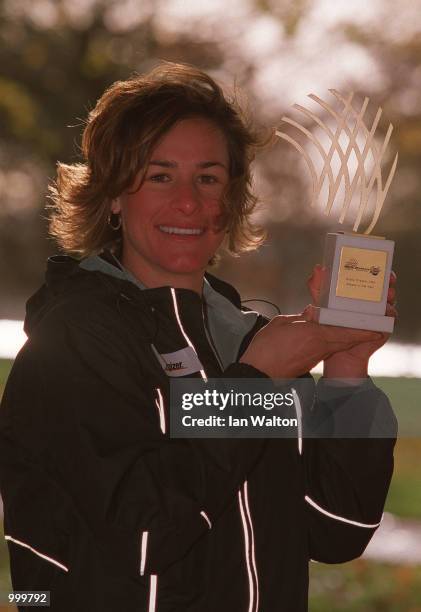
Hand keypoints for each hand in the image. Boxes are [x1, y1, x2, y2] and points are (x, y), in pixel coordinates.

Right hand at [239, 314, 382, 378]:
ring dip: (345, 337)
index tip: (375, 328)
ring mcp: (315, 356)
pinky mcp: (310, 362)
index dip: (361, 330)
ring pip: (336, 345)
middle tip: (370, 328)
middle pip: (345, 339)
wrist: (259, 371)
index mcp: (314, 334)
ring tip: (351, 328)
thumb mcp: (281, 323)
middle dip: (358, 334)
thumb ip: (299, 317)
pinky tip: (329, 337)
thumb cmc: (266, 347)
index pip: (344, 331)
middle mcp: (319, 346)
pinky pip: (326, 350)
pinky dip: (332, 343)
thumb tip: (311, 313)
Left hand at [307, 264, 397, 377]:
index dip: (379, 269)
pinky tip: (385, 310)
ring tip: (387, 293)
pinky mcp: (383, 326)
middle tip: (388, 277)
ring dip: (390, 295)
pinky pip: (390, 317)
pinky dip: (389, 312)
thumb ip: (318, 286)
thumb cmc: (328, 322)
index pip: (374, 276)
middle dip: (389, 280)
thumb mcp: (321, 302)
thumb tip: (317, 268)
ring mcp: (379, 313)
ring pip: (390, 300)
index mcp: (361, 291)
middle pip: (386, 285)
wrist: (334, 348)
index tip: (380, 264)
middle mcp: (373, 300)